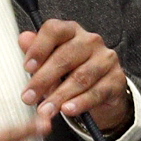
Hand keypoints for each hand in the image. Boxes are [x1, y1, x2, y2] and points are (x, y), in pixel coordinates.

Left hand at [17, 19, 131, 132]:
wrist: (101, 91)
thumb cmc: (71, 72)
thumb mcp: (50, 63)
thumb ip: (36, 52)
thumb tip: (23, 39)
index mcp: (71, 31)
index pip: (54, 30)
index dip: (39, 48)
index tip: (27, 67)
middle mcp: (91, 41)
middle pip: (65, 57)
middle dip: (43, 80)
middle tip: (28, 97)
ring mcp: (106, 59)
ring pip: (81, 77)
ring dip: (60, 96)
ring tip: (45, 110)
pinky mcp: (117, 79)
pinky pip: (97, 92)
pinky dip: (80, 103)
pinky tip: (67, 110)